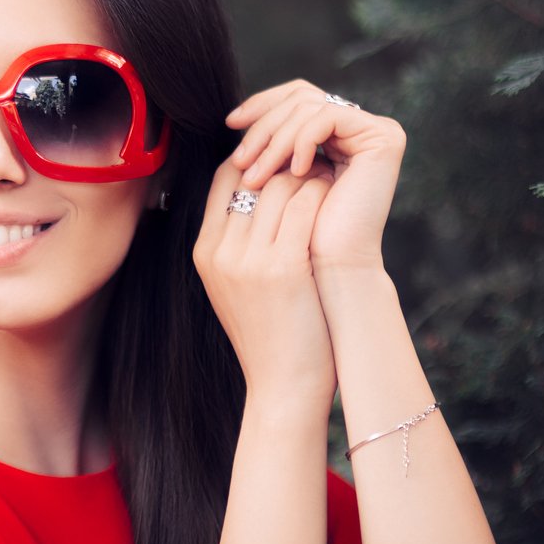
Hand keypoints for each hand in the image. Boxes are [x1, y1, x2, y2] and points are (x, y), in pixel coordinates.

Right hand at [191, 155, 337, 411]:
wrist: (283, 386)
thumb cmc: (272, 335)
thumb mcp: (240, 284)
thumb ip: (243, 240)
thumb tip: (268, 190)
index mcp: (204, 251)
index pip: (225, 176)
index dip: (259, 157)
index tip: (288, 157)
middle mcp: (218, 251)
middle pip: (253, 175)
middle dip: (289, 160)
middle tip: (319, 158)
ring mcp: (246, 259)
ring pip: (280, 185)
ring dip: (310, 173)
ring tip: (332, 174)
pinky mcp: (280, 267)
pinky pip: (303, 207)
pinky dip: (323, 194)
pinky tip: (339, 195)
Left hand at [225, 81, 405, 272]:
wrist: (329, 270)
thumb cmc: (298, 236)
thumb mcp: (273, 181)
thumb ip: (265, 148)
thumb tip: (234, 118)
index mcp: (334, 134)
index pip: (294, 99)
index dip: (261, 105)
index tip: (230, 123)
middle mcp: (357, 128)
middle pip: (301, 96)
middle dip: (263, 126)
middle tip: (240, 158)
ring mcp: (374, 130)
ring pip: (309, 106)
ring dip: (275, 140)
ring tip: (257, 176)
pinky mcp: (384, 136)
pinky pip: (329, 116)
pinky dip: (303, 140)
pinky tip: (293, 171)